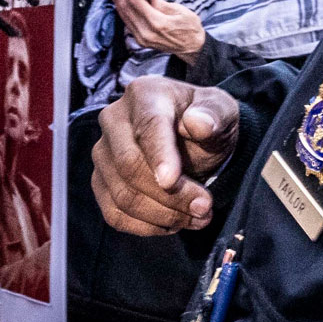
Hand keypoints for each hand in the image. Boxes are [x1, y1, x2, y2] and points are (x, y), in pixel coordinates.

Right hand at [91, 78, 238, 233]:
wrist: (194, 141)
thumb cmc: (207, 123)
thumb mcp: (221, 111)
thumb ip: (214, 114)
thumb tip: (198, 123)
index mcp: (144, 94)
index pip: (147, 126)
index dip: (159, 156)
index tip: (172, 182)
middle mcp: (113, 120)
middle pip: (128, 165)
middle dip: (170, 195)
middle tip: (205, 208)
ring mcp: (102, 153)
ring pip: (122, 195)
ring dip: (163, 215)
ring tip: (197, 217)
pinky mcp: (101, 182)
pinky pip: (115, 214)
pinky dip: (146, 227)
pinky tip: (173, 223)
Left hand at [106, 0, 204, 56]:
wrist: (192, 48)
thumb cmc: (190, 27)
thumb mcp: (181, 11)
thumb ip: (161, 2)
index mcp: (158, 23)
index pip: (136, 1)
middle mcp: (146, 33)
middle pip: (126, 7)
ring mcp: (142, 38)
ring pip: (124, 15)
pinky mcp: (140, 40)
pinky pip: (127, 22)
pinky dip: (120, 9)